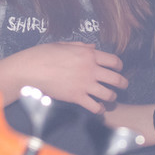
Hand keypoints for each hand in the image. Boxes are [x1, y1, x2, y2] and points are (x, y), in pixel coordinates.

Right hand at [0, 42, 127, 113]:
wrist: (30, 70)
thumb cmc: (44, 54)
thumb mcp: (64, 45)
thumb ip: (81, 46)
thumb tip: (93, 47)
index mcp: (88, 54)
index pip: (114, 61)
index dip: (119, 66)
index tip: (119, 69)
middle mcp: (90, 69)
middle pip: (116, 78)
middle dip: (123, 83)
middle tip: (123, 85)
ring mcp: (84, 84)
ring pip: (108, 94)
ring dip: (112, 97)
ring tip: (110, 98)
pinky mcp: (76, 97)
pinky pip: (95, 106)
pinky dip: (99, 109)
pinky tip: (98, 108)